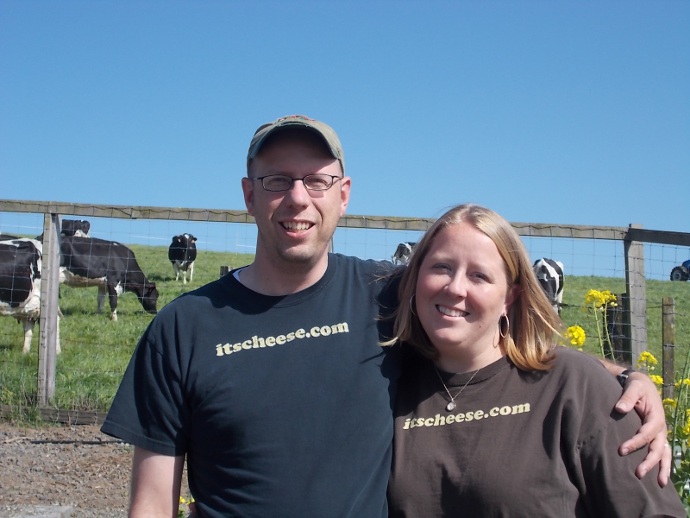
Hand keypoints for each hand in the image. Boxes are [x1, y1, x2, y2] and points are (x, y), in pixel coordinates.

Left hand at [614, 371, 670, 486]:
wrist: (642, 383)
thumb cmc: (636, 385)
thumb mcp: (633, 387)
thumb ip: (627, 397)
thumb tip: (619, 409)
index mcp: (655, 416)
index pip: (646, 433)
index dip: (635, 442)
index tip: (621, 450)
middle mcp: (660, 427)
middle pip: (657, 447)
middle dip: (649, 461)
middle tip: (637, 474)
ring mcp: (660, 433)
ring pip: (663, 453)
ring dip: (661, 468)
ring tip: (659, 484)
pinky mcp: (656, 436)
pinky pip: (662, 452)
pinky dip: (662, 465)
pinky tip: (660, 478)